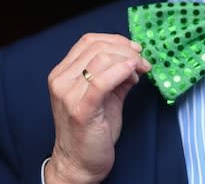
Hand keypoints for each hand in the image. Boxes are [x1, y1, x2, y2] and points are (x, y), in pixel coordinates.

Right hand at [44, 33, 151, 183]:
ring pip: (101, 60)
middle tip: (143, 61)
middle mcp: (61, 80)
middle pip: (97, 47)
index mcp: (63, 72)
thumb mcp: (106, 93)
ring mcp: (68, 95)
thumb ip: (117, 73)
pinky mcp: (80, 110)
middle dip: (126, 50)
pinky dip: (120, 71)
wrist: (79, 164)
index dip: (116, 40)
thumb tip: (135, 57)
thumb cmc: (92, 129)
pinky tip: (133, 72)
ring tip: (140, 71)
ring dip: (128, 60)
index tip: (135, 48)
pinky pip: (101, 81)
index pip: (89, 41)